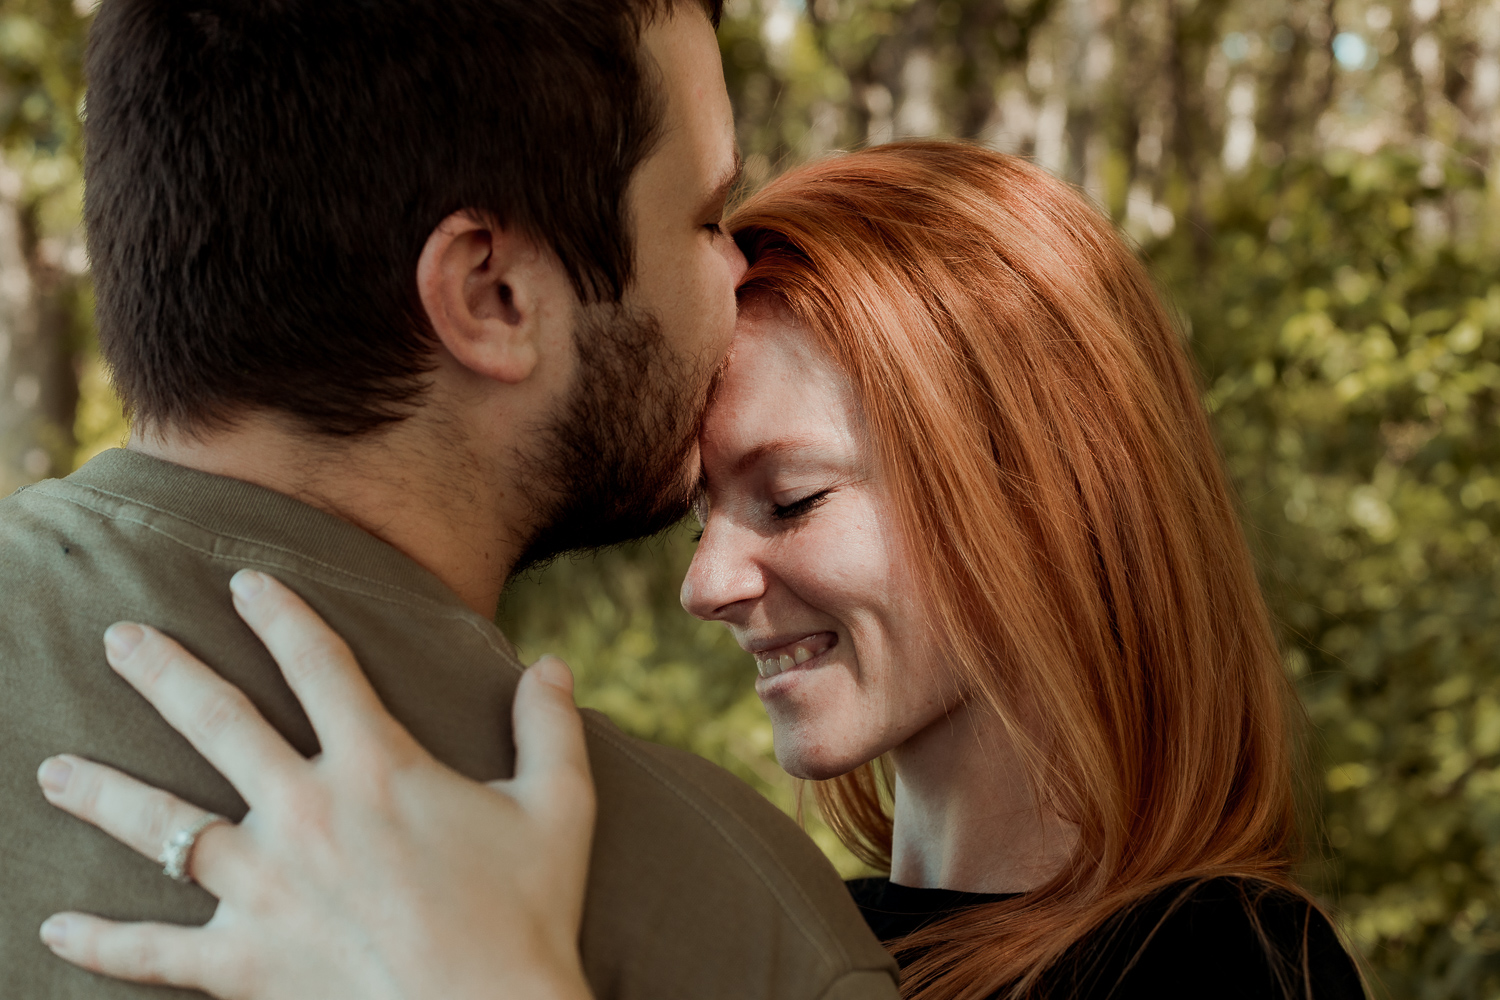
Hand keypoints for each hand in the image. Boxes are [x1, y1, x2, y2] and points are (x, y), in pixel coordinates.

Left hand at [35, 570, 595, 999]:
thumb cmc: (527, 916)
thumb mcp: (558, 809)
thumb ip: (549, 728)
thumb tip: (552, 663)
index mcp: (378, 766)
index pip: (320, 666)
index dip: (281, 615)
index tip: (245, 581)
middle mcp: (307, 810)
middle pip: (218, 723)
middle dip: (164, 672)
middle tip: (119, 638)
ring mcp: (265, 887)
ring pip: (164, 827)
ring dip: (103, 793)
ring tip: (52, 770)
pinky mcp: (243, 961)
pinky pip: (154, 951)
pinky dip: (102, 942)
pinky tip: (54, 930)